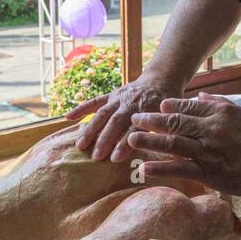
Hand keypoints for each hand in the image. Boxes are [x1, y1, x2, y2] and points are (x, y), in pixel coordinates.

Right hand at [66, 72, 184, 161]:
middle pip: (115, 122)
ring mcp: (119, 98)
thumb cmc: (168, 105)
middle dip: (104, 140)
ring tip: (80, 146)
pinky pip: (94, 101)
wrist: (162, 80)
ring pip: (102, 113)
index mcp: (147, 110)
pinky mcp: (111, 95)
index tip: (114, 159)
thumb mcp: (173, 117)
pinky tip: (67, 118)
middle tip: (95, 158)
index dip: (124, 144)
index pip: (134, 128)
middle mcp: (131, 103)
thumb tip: (170, 153)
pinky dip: (81, 108)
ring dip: (90, 129)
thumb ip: (168, 132)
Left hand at [126, 91, 240, 192]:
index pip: (186, 107)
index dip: (168, 107)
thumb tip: (197, 98)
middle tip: (133, 119)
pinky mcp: (210, 173)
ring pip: (173, 144)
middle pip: (174, 123)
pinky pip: (181, 169)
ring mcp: (209, 152)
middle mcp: (212, 130)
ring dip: (149, 141)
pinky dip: (161, 167)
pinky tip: (144, 167)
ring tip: (131, 139)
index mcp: (219, 113)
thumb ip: (217, 104)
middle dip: (150, 121)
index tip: (155, 108)